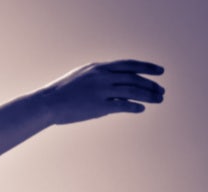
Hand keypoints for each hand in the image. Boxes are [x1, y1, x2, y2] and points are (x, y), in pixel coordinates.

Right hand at [39, 59, 164, 124]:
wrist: (47, 103)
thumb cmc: (62, 92)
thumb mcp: (82, 76)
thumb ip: (99, 76)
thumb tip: (114, 81)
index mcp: (99, 67)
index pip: (129, 65)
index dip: (147, 67)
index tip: (160, 71)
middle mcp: (103, 76)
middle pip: (135, 79)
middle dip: (151, 84)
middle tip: (161, 90)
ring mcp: (102, 91)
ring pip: (133, 91)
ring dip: (149, 95)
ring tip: (158, 99)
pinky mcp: (99, 106)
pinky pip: (123, 105)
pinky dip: (135, 106)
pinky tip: (141, 109)